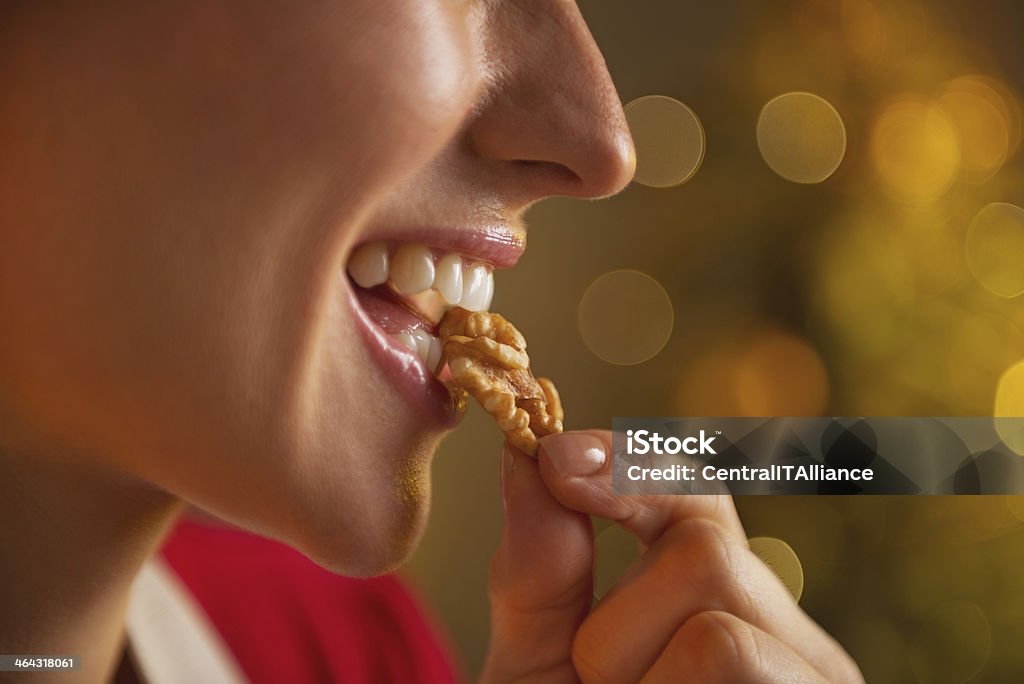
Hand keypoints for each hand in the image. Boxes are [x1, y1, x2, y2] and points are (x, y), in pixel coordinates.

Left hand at [482, 430, 863, 682]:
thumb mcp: (540, 665)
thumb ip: (539, 568)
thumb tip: (529, 454)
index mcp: (718, 603)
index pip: (699, 492)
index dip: (635, 465)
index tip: (556, 460)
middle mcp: (783, 633)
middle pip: (704, 544)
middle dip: (617, 622)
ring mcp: (814, 678)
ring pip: (714, 606)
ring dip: (630, 674)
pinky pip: (725, 652)